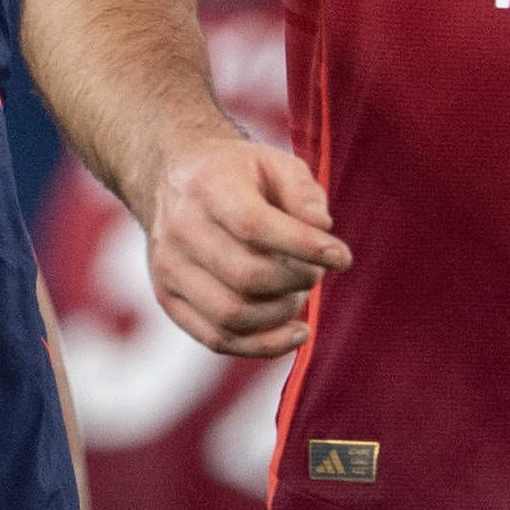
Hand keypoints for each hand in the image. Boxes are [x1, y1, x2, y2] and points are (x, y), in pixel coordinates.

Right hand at [137, 123, 349, 356]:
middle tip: (314, 272)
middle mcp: (180, 229)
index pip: (254, 225)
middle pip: (247, 276)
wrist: (170, 179)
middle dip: (297, 281)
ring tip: (297, 294)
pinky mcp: (168, 297)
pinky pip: (217, 339)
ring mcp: (168, 268)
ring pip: (232, 314)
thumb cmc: (235, 175)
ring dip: (282, 314)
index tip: (341, 257)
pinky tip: (295, 333)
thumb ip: (303, 193)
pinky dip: (263, 345)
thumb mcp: (274, 163)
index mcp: (208, 186)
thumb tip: (321, 229)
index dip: (303, 247)